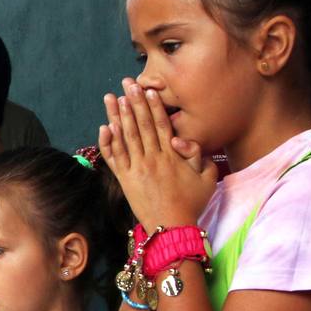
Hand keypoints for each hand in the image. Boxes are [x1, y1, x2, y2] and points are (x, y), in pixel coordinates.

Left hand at [98, 78, 217, 229]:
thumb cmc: (192, 202)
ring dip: (118, 116)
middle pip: (142, 125)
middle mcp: (152, 159)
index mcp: (172, 156)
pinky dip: (108, 143)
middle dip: (134, 102)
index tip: (148, 89)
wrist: (172, 227)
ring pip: (126, 137)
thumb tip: (183, 139)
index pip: (161, 125)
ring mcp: (137, 169)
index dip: (154, 106)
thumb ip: (198, 155)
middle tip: (127, 84)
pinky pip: (114, 158)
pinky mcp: (125, 180)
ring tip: (111, 98)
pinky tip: (104, 127)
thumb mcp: (207, 177)